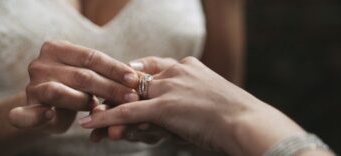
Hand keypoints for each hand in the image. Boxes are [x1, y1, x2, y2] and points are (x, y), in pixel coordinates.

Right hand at [8, 40, 139, 133]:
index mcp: (58, 48)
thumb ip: (106, 75)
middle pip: (81, 75)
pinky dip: (37, 116)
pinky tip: (49, 116)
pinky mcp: (25, 107)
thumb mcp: (89, 76)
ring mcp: (31, 84)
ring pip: (61, 93)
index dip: (115, 68)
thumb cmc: (75, 88)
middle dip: (110, 88)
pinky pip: (26, 114)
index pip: (92, 57)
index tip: (135, 79)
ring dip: (86, 103)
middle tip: (132, 98)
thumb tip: (140, 78)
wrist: (47, 107)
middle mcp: (41, 62)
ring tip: (108, 112)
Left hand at [79, 56, 303, 154]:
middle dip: (117, 92)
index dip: (134, 74)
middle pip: (136, 80)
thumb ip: (194, 94)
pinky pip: (129, 112)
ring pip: (130, 96)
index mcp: (187, 65)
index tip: (123, 80)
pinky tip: (91, 122)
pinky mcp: (165, 107)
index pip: (151, 66)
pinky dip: (108, 118)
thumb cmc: (236, 115)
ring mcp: (169, 87)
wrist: (249, 123)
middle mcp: (175, 71)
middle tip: (99, 100)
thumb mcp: (213, 97)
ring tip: (91, 116)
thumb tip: (183, 105)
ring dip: (109, 107)